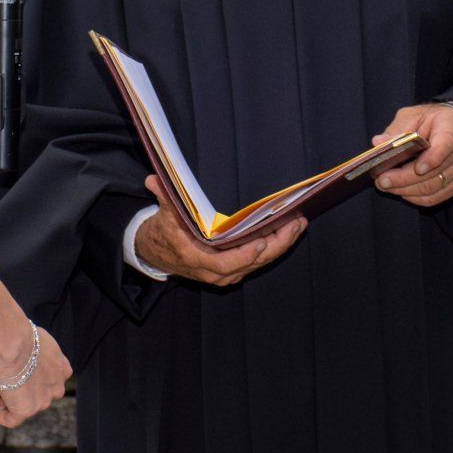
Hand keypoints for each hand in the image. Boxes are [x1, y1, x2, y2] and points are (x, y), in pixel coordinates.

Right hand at [0, 323, 71, 429]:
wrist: (14, 342)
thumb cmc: (21, 334)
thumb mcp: (37, 340)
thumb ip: (37, 353)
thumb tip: (27, 364)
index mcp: (62, 370)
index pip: (50, 381)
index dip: (33, 380)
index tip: (19, 376)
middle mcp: (57, 387)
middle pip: (40, 395)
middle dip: (24, 393)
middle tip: (5, 387)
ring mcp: (43, 401)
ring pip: (26, 407)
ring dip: (12, 403)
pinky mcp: (27, 410)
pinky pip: (12, 420)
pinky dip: (2, 417)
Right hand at [135, 174, 306, 286]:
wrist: (155, 253)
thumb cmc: (163, 232)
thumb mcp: (162, 214)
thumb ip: (162, 196)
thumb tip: (154, 179)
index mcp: (197, 259)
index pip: (225, 263)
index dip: (244, 255)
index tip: (260, 241)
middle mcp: (215, 271)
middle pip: (252, 263)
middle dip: (277, 245)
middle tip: (296, 224)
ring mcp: (226, 273)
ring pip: (259, 263)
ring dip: (281, 244)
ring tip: (298, 223)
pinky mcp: (234, 269)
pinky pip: (258, 261)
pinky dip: (274, 247)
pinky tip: (288, 231)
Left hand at [372, 102, 452, 206]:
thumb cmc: (429, 119)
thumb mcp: (411, 116)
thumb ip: (396, 130)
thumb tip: (378, 143)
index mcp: (450, 125)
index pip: (445, 144)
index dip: (432, 159)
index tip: (417, 169)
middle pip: (435, 171)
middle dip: (405, 178)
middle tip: (383, 180)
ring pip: (433, 187)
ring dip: (407, 190)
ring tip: (386, 186)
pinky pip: (436, 197)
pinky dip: (417, 198)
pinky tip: (401, 192)